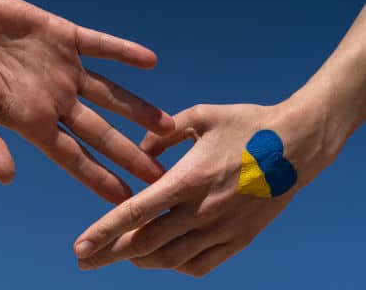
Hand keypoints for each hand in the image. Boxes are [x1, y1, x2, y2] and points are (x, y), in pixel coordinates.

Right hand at [0, 0, 173, 203]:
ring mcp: (63, 69)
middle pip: (101, 132)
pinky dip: (123, 51)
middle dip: (130, 154)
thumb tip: (6, 178)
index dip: (100, 178)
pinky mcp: (64, 36)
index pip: (74, 157)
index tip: (127, 201)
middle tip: (161, 177)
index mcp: (32, 121)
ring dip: (138, 109)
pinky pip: (100, 45)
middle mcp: (55, 99)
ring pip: (110, 94)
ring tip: (169, 125)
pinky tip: (150, 60)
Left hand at [73, 100, 343, 275]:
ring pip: (172, 259)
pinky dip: (176, 266)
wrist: (300, 143)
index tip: (80, 248)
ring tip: (120, 255)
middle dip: (110, 255)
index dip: (104, 232)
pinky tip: (163, 258)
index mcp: (190, 178)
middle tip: (85, 261)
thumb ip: (163, 133)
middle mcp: (204, 210)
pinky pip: (201, 265)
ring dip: (141, 260)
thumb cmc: (247, 124)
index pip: (137, 212)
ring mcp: (224, 229)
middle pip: (147, 244)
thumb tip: (139, 152)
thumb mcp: (201, 115)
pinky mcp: (241, 239)